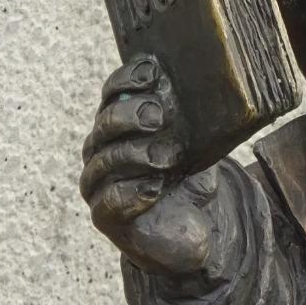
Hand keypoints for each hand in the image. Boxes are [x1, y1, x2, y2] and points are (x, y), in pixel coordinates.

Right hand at [80, 55, 217, 278]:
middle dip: (129, 115)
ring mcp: (98, 184)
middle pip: (104, 124)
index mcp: (120, 125)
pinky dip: (133, 192)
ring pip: (105, 161)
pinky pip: (110, 201)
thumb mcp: (197, 147)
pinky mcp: (105, 217)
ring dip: (137, 154)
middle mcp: (101, 150)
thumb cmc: (187, 181)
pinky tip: (156, 187)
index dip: (127, 80)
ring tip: (170, 157)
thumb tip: (207, 94)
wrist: (190, 231)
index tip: (153, 73)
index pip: (112, 93)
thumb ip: (195, 125)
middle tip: (159, 116)